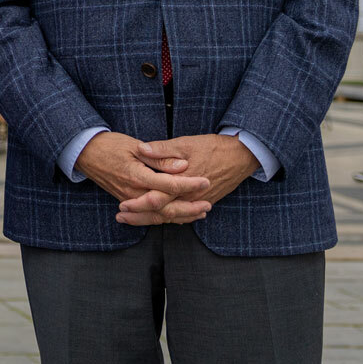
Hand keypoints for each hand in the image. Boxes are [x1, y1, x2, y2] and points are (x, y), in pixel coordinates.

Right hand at [75, 131, 210, 225]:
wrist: (84, 153)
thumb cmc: (109, 145)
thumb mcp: (134, 145)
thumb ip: (160, 158)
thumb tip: (182, 167)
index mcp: (137, 176)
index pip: (169, 185)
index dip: (190, 184)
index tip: (206, 180)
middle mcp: (133, 192)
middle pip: (166, 208)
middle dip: (189, 209)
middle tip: (208, 205)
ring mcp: (129, 200)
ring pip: (158, 216)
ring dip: (181, 216)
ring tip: (199, 213)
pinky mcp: (127, 201)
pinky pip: (149, 216)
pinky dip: (166, 218)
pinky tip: (179, 217)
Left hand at [130, 135, 257, 218]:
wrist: (241, 156)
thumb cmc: (213, 147)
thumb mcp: (186, 143)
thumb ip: (163, 149)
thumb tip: (141, 149)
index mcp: (183, 182)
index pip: (157, 198)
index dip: (138, 204)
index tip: (122, 205)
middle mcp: (190, 197)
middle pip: (162, 212)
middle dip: (140, 216)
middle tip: (121, 217)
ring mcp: (198, 201)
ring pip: (172, 216)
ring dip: (152, 219)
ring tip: (133, 220)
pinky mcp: (205, 201)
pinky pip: (185, 215)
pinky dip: (170, 218)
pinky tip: (159, 218)